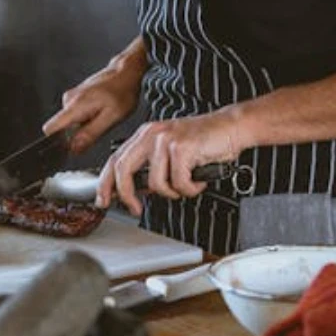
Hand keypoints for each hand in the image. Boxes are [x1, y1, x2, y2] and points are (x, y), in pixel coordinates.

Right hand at [43, 42, 146, 153]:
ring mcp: (72, 98)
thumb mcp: (111, 117)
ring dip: (85, 126)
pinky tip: (101, 112)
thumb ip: (90, 134)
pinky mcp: (77, 97)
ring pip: (71, 123)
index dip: (57, 142)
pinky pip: (77, 116)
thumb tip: (73, 148)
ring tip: (103, 117)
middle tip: (100, 126)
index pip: (50, 129)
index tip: (70, 148)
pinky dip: (88, 118)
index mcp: (75, 106)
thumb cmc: (123, 91)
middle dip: (78, 135)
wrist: (127, 72)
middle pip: (62, 129)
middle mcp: (69, 100)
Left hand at [96, 107, 243, 214]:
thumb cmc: (205, 142)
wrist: (232, 127)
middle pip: (123, 169)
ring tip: (186, 185)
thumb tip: (134, 191)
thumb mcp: (171, 152)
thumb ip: (151, 167)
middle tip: (134, 208)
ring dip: (173, 192)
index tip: (103, 200)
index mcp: (145, 135)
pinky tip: (198, 180)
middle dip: (125, 194)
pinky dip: (190, 188)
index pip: (115, 159)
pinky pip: (178, 183)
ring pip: (155, 182)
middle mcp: (152, 134)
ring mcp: (166, 139)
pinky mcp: (181, 147)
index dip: (105, 183)